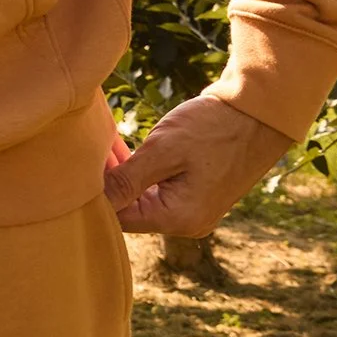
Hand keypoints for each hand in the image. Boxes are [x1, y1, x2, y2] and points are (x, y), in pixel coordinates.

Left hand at [103, 94, 294, 236]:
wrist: (258, 114)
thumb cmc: (212, 128)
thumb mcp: (163, 150)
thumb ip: (127, 180)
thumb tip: (93, 202)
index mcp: (178, 219)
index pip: (119, 218)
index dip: (94, 193)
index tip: (78, 163)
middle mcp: (186, 222)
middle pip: (129, 209)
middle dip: (107, 182)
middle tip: (87, 148)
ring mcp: (192, 208)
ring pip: (140, 197)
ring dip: (121, 173)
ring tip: (103, 144)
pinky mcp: (194, 192)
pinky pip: (156, 187)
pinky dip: (138, 170)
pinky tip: (122, 147)